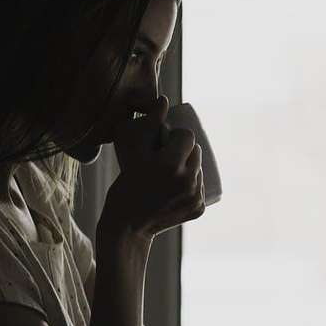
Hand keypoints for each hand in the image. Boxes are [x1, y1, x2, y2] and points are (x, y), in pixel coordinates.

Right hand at [98, 92, 204, 241]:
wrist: (127, 225)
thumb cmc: (125, 184)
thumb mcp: (132, 152)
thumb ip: (149, 124)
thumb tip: (164, 99)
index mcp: (171, 164)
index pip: (188, 136)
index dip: (176, 136)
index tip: (165, 142)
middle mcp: (188, 180)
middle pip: (196, 152)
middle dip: (184, 151)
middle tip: (166, 157)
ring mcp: (195, 196)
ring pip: (199, 169)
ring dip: (189, 166)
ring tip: (171, 172)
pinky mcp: (199, 209)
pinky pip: (200, 187)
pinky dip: (192, 185)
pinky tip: (176, 187)